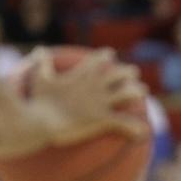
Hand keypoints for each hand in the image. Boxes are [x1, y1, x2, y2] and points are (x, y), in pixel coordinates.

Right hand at [29, 48, 149, 144]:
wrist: (41, 122)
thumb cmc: (38, 102)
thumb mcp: (39, 78)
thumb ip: (42, 63)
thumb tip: (39, 49)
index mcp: (81, 76)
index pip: (98, 60)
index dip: (105, 57)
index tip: (110, 54)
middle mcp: (94, 86)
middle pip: (118, 74)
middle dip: (127, 72)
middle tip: (133, 73)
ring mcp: (100, 102)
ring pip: (127, 92)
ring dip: (136, 91)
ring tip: (142, 91)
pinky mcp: (102, 119)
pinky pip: (124, 123)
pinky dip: (134, 128)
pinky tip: (142, 132)